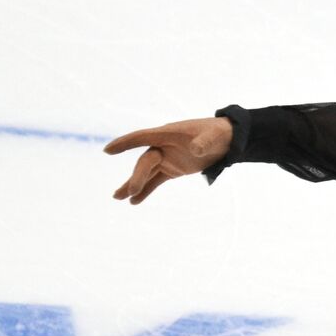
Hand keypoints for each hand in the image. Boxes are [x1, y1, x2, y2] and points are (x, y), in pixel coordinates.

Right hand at [104, 117, 232, 204]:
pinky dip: (146, 191)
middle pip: (145, 162)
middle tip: (129, 192)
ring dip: (133, 185)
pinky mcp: (173, 169)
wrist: (228, 140)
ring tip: (118, 197)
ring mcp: (167, 158)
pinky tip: (134, 202)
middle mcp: (163, 146)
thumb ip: (204, 142)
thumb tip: (196, 149)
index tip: (107, 150)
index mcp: (168, 133)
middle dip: (136, 176)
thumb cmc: (218, 133)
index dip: (125, 143)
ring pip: (146, 173)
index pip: (142, 137)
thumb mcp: (213, 136)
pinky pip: (156, 181)